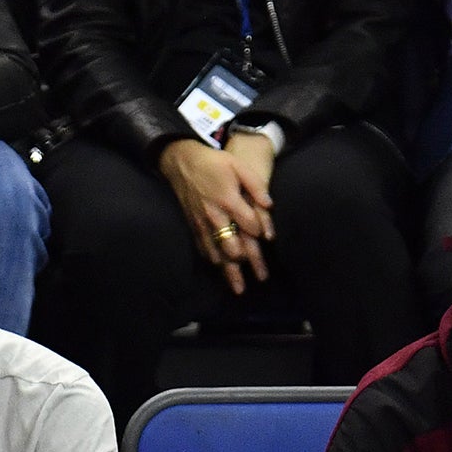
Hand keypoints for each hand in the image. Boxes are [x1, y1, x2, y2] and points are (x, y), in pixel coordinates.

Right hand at [157, 137, 272, 294]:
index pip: (248, 224)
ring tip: (240, 288)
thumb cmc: (214, 162)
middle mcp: (214, 216)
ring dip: (229, 272)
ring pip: (217, 254)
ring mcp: (202, 224)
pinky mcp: (194, 227)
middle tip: (262, 277)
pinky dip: (214, 262)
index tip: (267, 238)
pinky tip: (221, 271)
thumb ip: (255, 186)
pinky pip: (204, 250)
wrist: (182, 163)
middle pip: (232, 247)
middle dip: (248, 262)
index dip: (259, 232)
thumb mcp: (238, 166)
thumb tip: (269, 205)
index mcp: (227, 200)